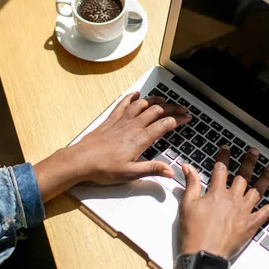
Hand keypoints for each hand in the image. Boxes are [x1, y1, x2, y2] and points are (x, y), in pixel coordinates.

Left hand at [34, 91, 190, 200]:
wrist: (81, 160)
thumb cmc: (103, 169)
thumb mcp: (131, 173)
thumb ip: (152, 170)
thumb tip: (171, 171)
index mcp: (140, 139)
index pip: (164, 124)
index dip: (178, 119)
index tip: (187, 118)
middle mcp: (133, 126)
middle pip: (157, 110)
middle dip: (172, 108)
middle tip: (182, 109)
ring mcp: (122, 121)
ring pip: (143, 104)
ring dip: (156, 100)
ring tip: (165, 100)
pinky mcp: (111, 120)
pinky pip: (123, 104)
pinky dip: (131, 97)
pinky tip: (136, 94)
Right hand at [175, 146, 268, 266]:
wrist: (204, 255)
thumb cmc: (194, 232)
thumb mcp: (187, 205)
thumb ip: (191, 184)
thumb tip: (188, 167)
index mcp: (217, 193)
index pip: (221, 169)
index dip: (224, 156)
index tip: (226, 148)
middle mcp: (233, 199)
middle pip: (243, 175)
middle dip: (249, 162)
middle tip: (254, 152)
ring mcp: (244, 211)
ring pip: (258, 190)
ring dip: (265, 178)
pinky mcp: (251, 224)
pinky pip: (268, 211)